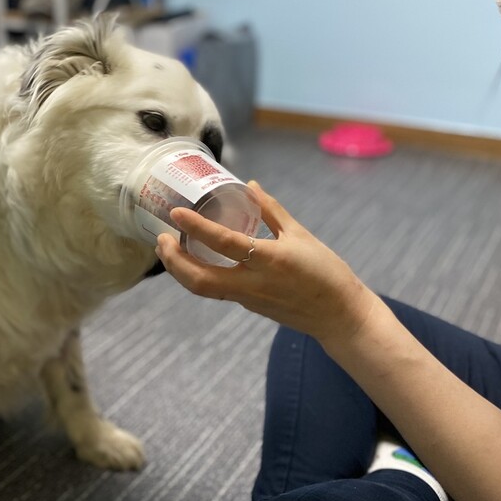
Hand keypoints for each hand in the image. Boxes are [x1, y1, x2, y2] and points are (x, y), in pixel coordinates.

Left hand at [155, 181, 378, 345]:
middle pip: (200, 279)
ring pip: (203, 289)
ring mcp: (247, 298)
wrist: (339, 315)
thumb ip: (272, 211)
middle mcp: (253, 282)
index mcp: (269, 260)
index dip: (198, 227)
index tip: (176, 213)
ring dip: (180, 271)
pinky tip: (191, 261)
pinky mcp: (247, 305)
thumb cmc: (325, 272)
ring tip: (167, 250)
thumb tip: (250, 185)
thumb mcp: (301, 235)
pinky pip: (215, 290)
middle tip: (160, 238)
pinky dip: (197, 276)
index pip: (225, 243)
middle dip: (174, 260)